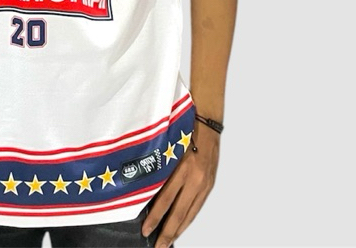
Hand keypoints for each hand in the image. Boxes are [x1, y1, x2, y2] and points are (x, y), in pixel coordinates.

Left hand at [141, 121, 219, 247]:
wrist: (206, 120)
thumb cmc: (182, 128)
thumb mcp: (167, 146)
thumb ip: (159, 168)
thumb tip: (145, 191)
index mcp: (182, 167)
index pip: (165, 200)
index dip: (155, 217)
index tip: (145, 230)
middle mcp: (195, 178)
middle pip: (179, 212)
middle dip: (167, 232)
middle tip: (158, 247)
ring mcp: (204, 182)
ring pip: (190, 213)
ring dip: (179, 230)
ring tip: (169, 242)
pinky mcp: (210, 184)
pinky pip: (198, 207)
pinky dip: (189, 219)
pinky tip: (182, 226)